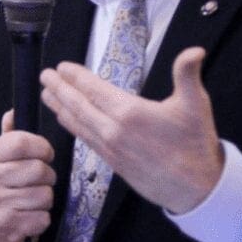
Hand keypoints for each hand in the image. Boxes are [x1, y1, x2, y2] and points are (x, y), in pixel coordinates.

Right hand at [0, 110, 55, 241]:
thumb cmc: (7, 187)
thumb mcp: (5, 159)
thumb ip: (11, 136)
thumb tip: (13, 111)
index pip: (22, 142)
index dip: (43, 148)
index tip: (45, 155)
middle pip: (38, 169)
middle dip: (48, 177)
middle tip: (40, 182)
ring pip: (44, 194)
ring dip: (46, 199)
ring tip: (33, 200)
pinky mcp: (5, 226)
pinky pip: (43, 217)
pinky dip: (42, 219)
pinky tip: (30, 217)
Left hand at [39, 47, 222, 214]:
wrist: (197, 190)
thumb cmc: (196, 145)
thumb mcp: (196, 105)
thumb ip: (187, 74)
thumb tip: (195, 51)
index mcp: (130, 112)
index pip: (94, 89)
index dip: (76, 76)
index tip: (62, 67)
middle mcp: (114, 130)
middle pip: (79, 105)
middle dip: (59, 89)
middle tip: (44, 76)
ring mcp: (111, 148)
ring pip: (78, 124)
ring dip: (60, 107)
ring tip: (46, 95)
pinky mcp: (112, 163)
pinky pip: (85, 140)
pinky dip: (72, 127)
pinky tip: (66, 120)